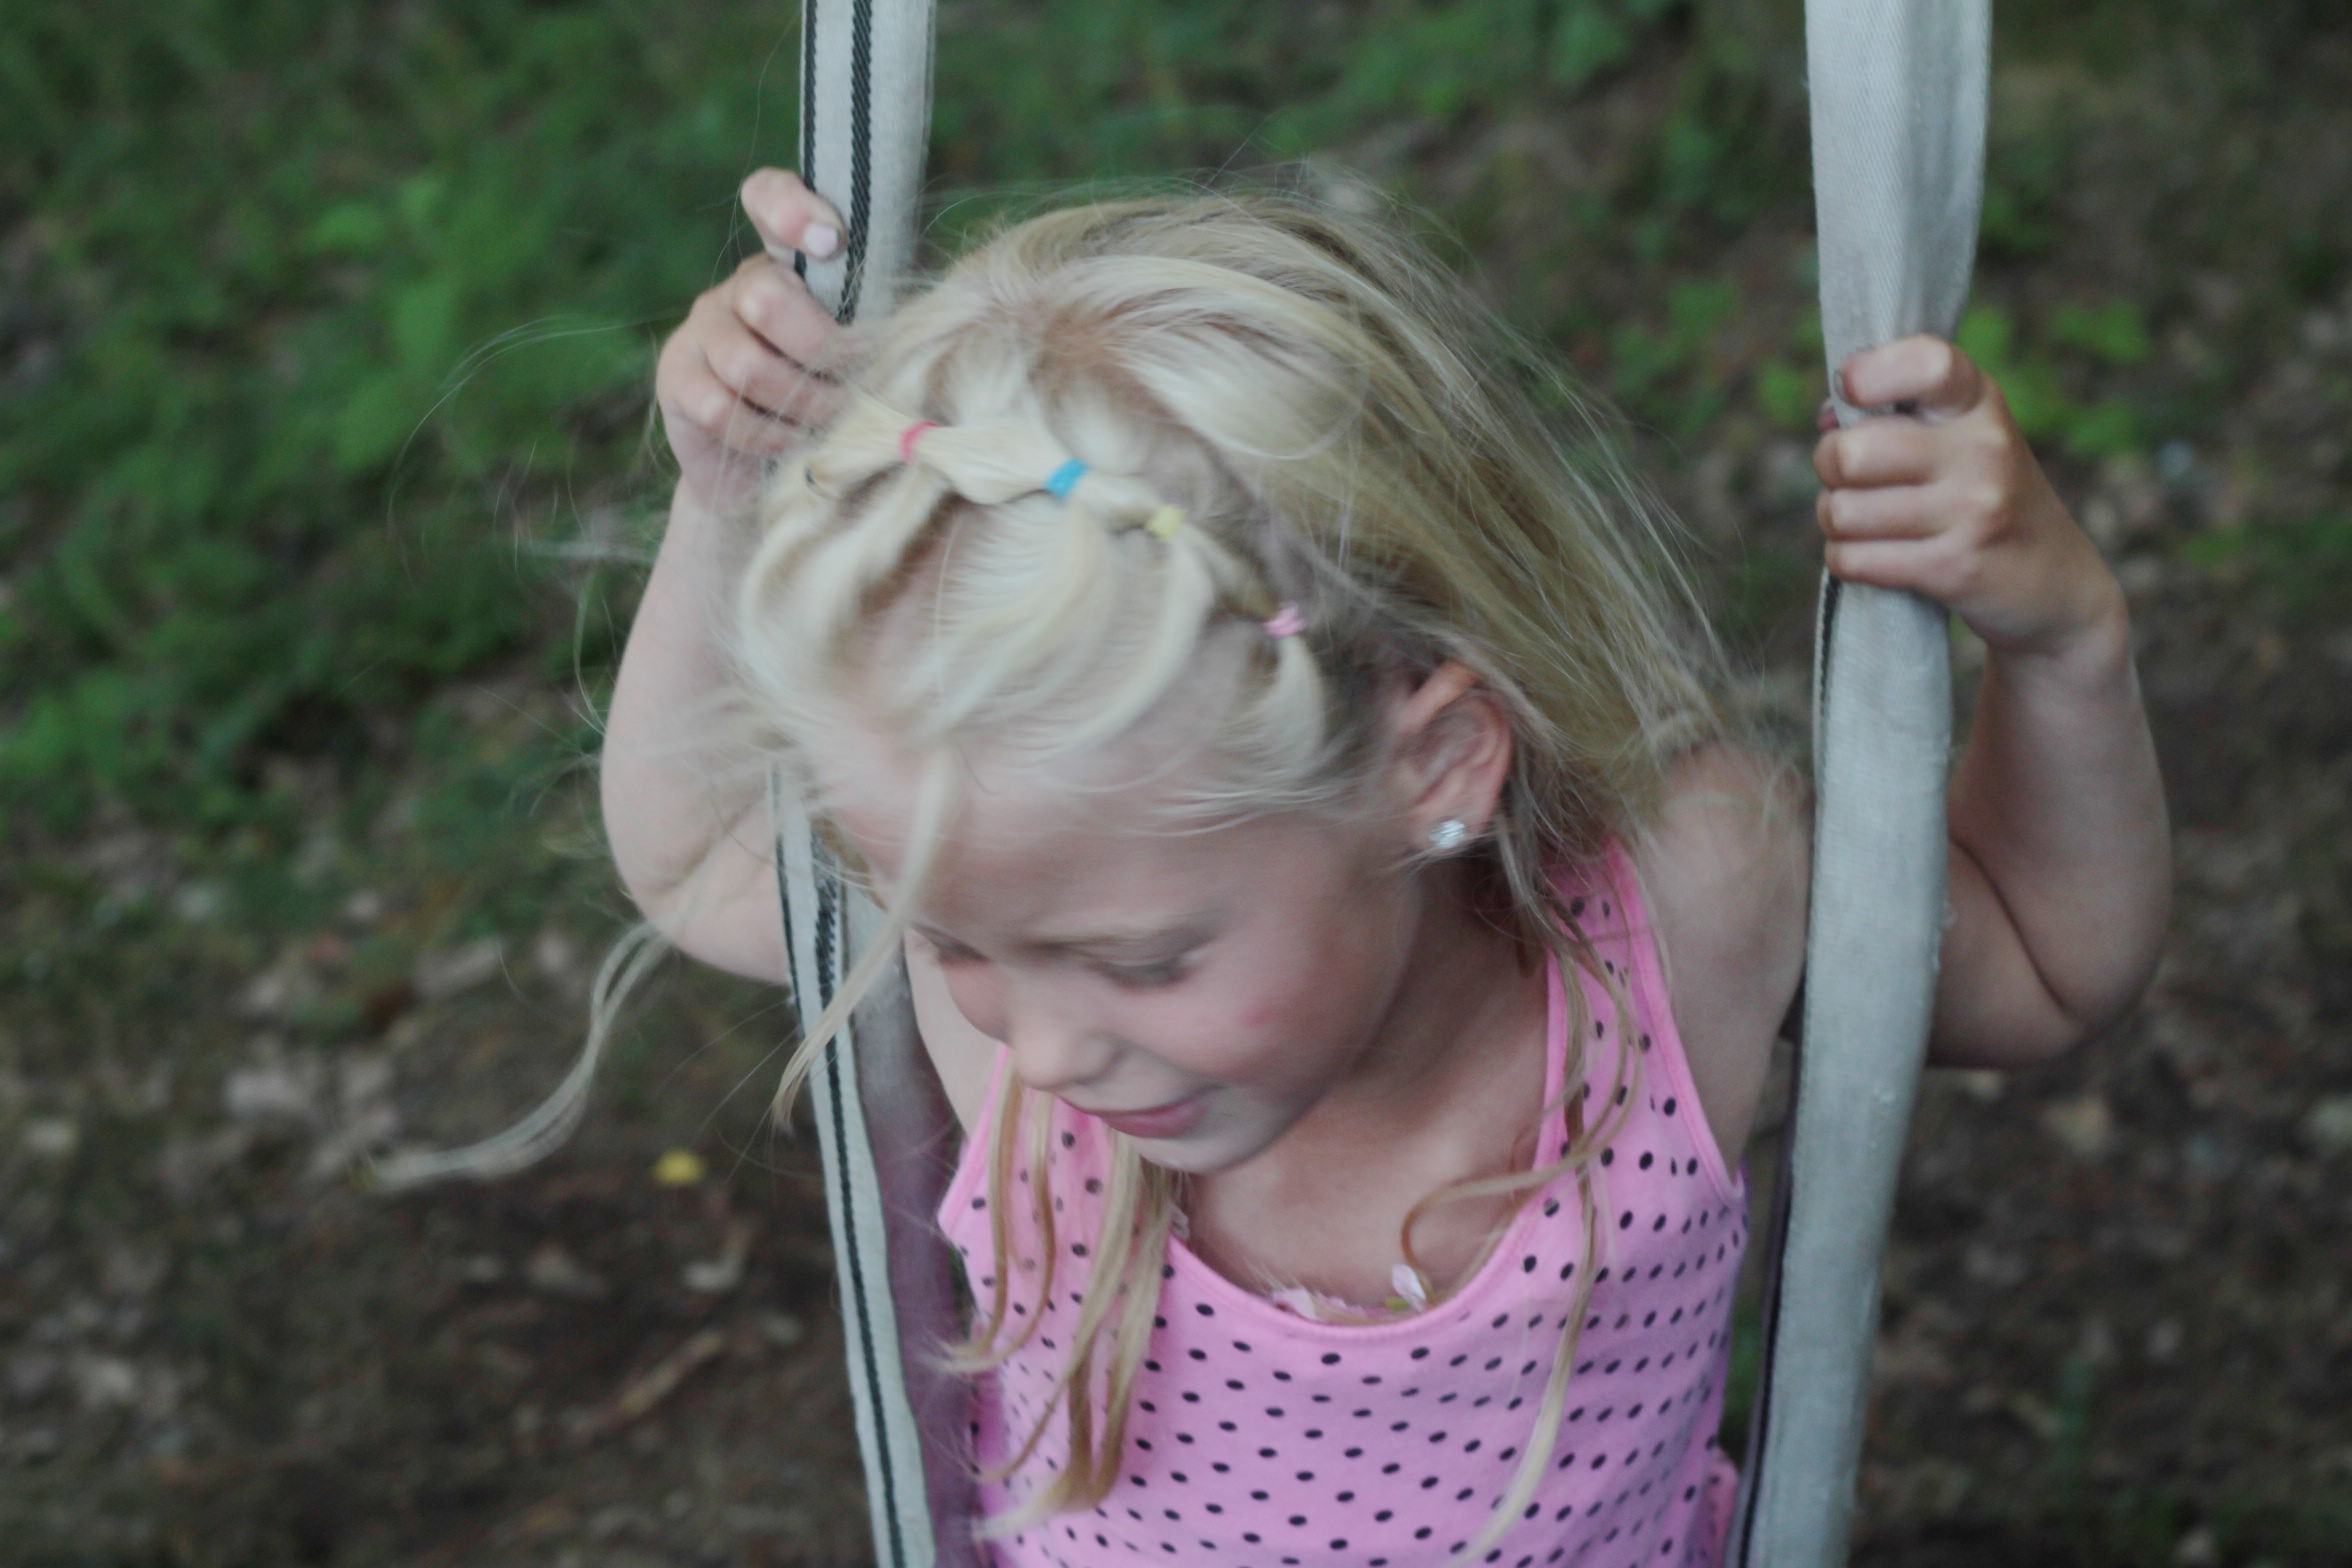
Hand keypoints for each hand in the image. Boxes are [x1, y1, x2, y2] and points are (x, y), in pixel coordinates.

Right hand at [655, 169, 855, 513]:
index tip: (832, 242)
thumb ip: (884, 324)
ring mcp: (704, 330)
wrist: (780, 470)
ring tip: (834, 425)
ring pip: (746, 364)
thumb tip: (920, 327)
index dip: (791, 208)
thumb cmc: (842, 402)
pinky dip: (766, 435)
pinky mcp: (677, 378)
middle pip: (766, 298)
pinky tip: (793, 444)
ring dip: (802, 403)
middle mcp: (741, 286)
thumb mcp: (870, 353)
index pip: (768, 196)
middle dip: (822, 352)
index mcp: (790, 261)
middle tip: (858, 388)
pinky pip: (720, 408)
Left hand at [1811, 335, 2123, 659]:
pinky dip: (1847, 560)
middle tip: (1851, 479)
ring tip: (1869, 522)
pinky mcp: (1954, 567)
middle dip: (1829, 469)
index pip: (1927, 364)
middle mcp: (1981, 449)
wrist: (2053, 580)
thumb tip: (1829, 420)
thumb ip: (1895, 414)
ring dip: (1836, 522)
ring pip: (1841, 512)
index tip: (1852, 390)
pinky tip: (1878, 554)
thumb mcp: (1959, 435)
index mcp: (1977, 403)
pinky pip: (1852, 559)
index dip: (1870, 374)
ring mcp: (1973, 510)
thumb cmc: (1980, 494)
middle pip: (1851, 453)